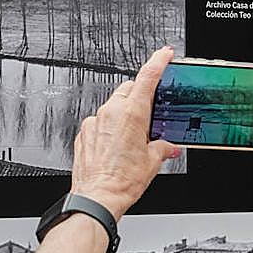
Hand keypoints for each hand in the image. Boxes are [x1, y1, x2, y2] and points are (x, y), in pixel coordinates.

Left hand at [71, 47, 180, 219]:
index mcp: (131, 113)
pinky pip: (99, 123)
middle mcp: (110, 113)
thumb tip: (168, 147)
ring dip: (124, 115)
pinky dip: (109, 129)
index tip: (164, 54)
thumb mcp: (152, 162)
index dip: (157, 62)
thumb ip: (162, 147)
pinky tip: (116, 147)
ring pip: (112, 106)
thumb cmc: (122, 181)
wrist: (97, 197)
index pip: (147, 77)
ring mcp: (94, 122)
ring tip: (133, 138)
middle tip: (150, 114)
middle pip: (128, 89)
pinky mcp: (84, 133)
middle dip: (140, 96)